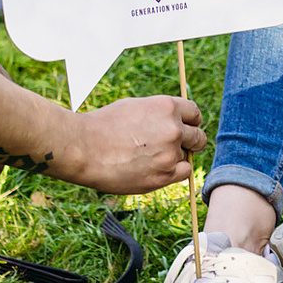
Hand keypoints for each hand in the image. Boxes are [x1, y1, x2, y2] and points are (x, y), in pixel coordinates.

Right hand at [63, 95, 205, 193]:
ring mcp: (170, 153)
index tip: (186, 128)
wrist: (84, 148)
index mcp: (166, 107)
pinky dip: (173, 172)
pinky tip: (153, 169)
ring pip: (186, 156)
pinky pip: (183, 173)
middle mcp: (173, 129)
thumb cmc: (103, 126)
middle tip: (173, 147)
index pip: (194, 113)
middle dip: (190, 141)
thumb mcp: (135, 107)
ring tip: (147, 158)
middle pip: (198, 137)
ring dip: (174, 158)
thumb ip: (159, 113)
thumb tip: (176, 119)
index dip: (191, 122)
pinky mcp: (164, 175)